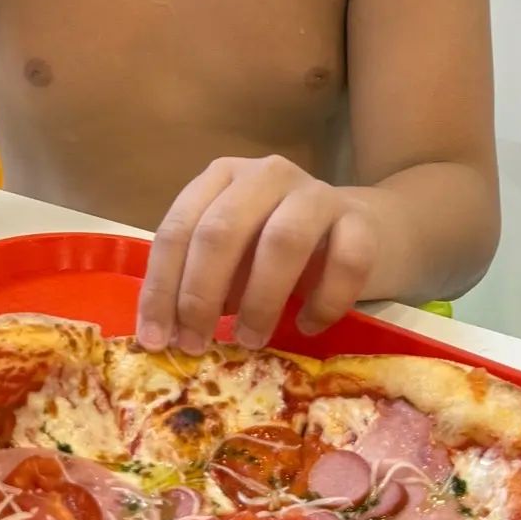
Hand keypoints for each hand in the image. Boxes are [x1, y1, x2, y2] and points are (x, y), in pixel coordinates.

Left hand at [136, 155, 377, 353]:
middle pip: (222, 231)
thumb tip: (168, 334)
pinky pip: (346, 262)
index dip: (162, 288)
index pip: (178, 229)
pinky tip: (309, 325)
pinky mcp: (362, 221)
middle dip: (201, 295)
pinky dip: (324, 302)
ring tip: (251, 339)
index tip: (156, 340)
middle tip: (198, 344)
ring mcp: (317, 193)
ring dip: (260, 300)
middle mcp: (266, 175)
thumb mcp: (234, 258)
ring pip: (282, 241)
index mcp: (222, 178)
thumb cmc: (279, 249)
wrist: (364, 228)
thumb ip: (200, 280)